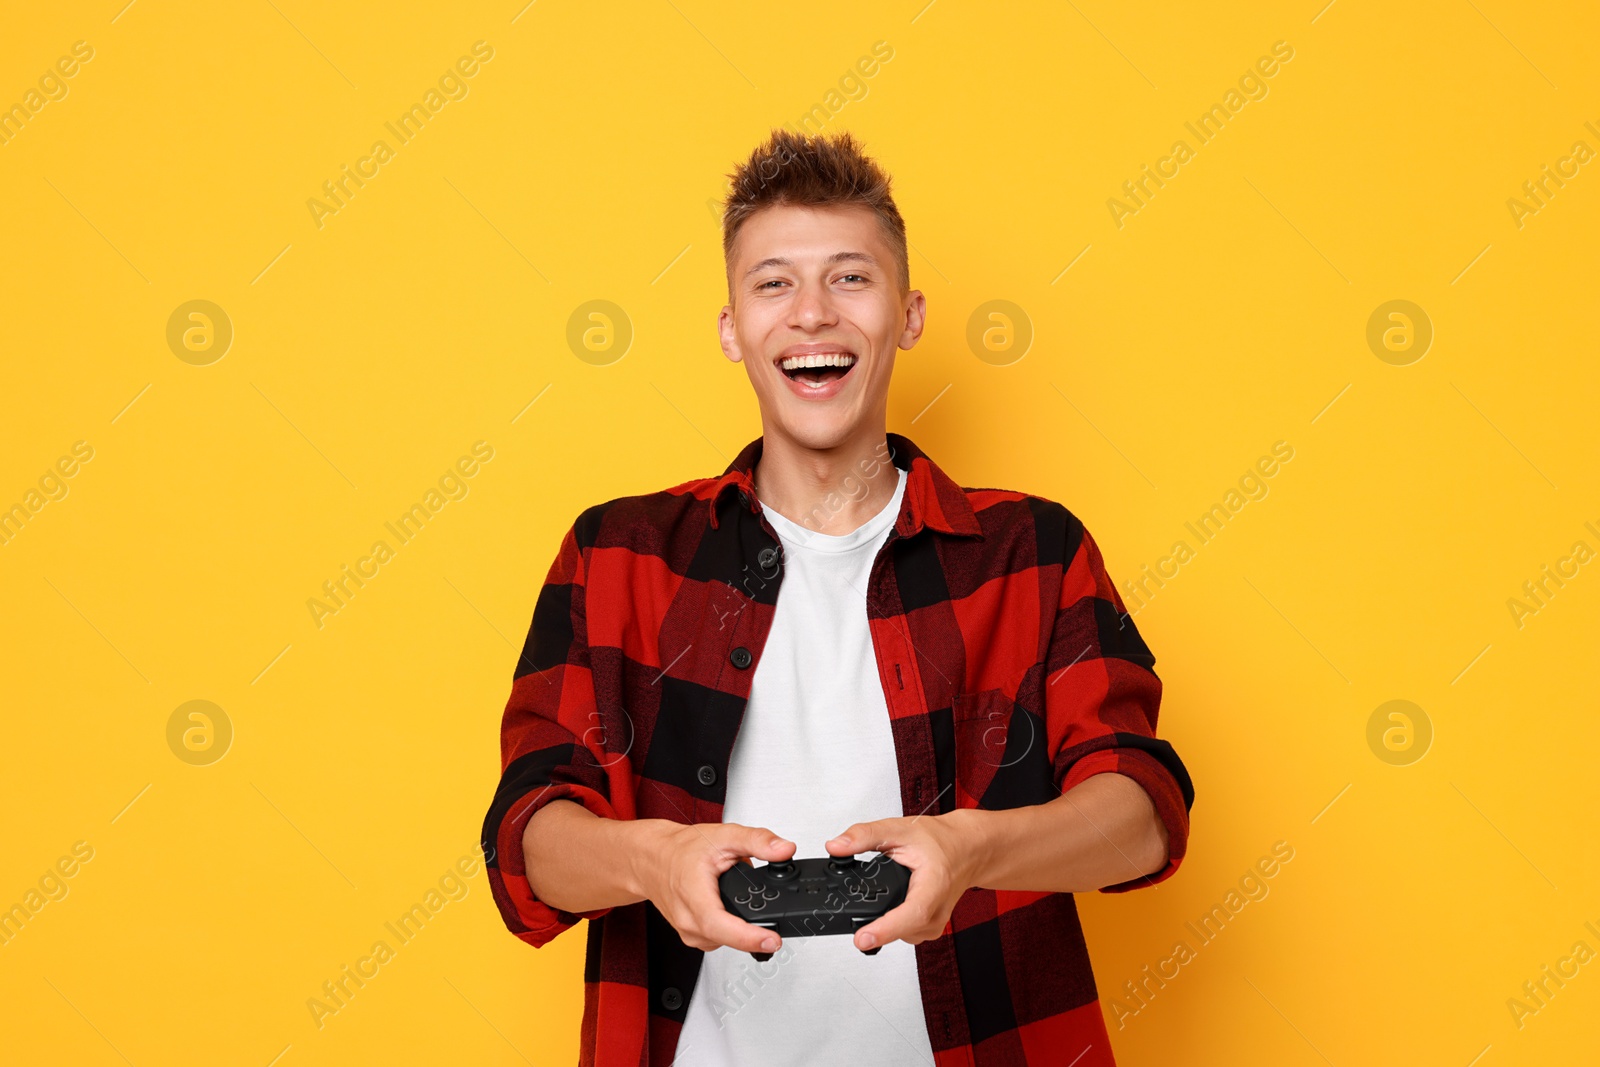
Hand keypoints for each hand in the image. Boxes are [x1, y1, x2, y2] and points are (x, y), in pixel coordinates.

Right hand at [635, 821, 795, 953]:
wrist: (653, 858)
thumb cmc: (681, 848)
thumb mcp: (723, 835)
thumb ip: (757, 841)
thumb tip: (785, 849)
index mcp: (693, 894)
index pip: (720, 926)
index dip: (748, 937)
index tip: (772, 941)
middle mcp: (688, 920)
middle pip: (728, 938)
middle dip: (754, 929)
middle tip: (773, 920)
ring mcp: (688, 932)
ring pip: (725, 941)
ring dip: (741, 927)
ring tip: (741, 901)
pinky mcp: (691, 936)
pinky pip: (718, 939)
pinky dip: (730, 927)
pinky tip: (729, 909)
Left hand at [825, 810, 980, 952]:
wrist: (966, 850)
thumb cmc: (940, 841)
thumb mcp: (899, 829)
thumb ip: (865, 836)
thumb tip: (836, 846)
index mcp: (934, 884)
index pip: (911, 914)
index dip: (885, 929)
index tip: (862, 939)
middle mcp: (937, 911)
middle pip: (901, 930)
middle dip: (876, 923)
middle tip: (857, 909)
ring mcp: (935, 924)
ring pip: (901, 935)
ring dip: (884, 921)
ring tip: (882, 897)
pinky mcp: (930, 929)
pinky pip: (905, 934)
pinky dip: (893, 922)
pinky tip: (893, 905)